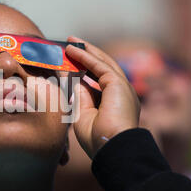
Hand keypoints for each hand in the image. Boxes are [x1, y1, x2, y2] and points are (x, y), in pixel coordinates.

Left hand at [66, 36, 139, 157]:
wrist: (112, 148)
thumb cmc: (98, 139)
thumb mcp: (83, 114)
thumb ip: (80, 96)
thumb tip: (74, 79)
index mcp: (114, 103)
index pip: (97, 80)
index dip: (83, 70)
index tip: (68, 63)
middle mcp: (121, 93)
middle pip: (102, 68)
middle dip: (86, 55)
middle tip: (70, 45)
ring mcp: (122, 87)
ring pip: (102, 63)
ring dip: (85, 51)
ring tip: (70, 42)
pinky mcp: (118, 83)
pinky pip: (99, 65)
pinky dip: (85, 56)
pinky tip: (72, 50)